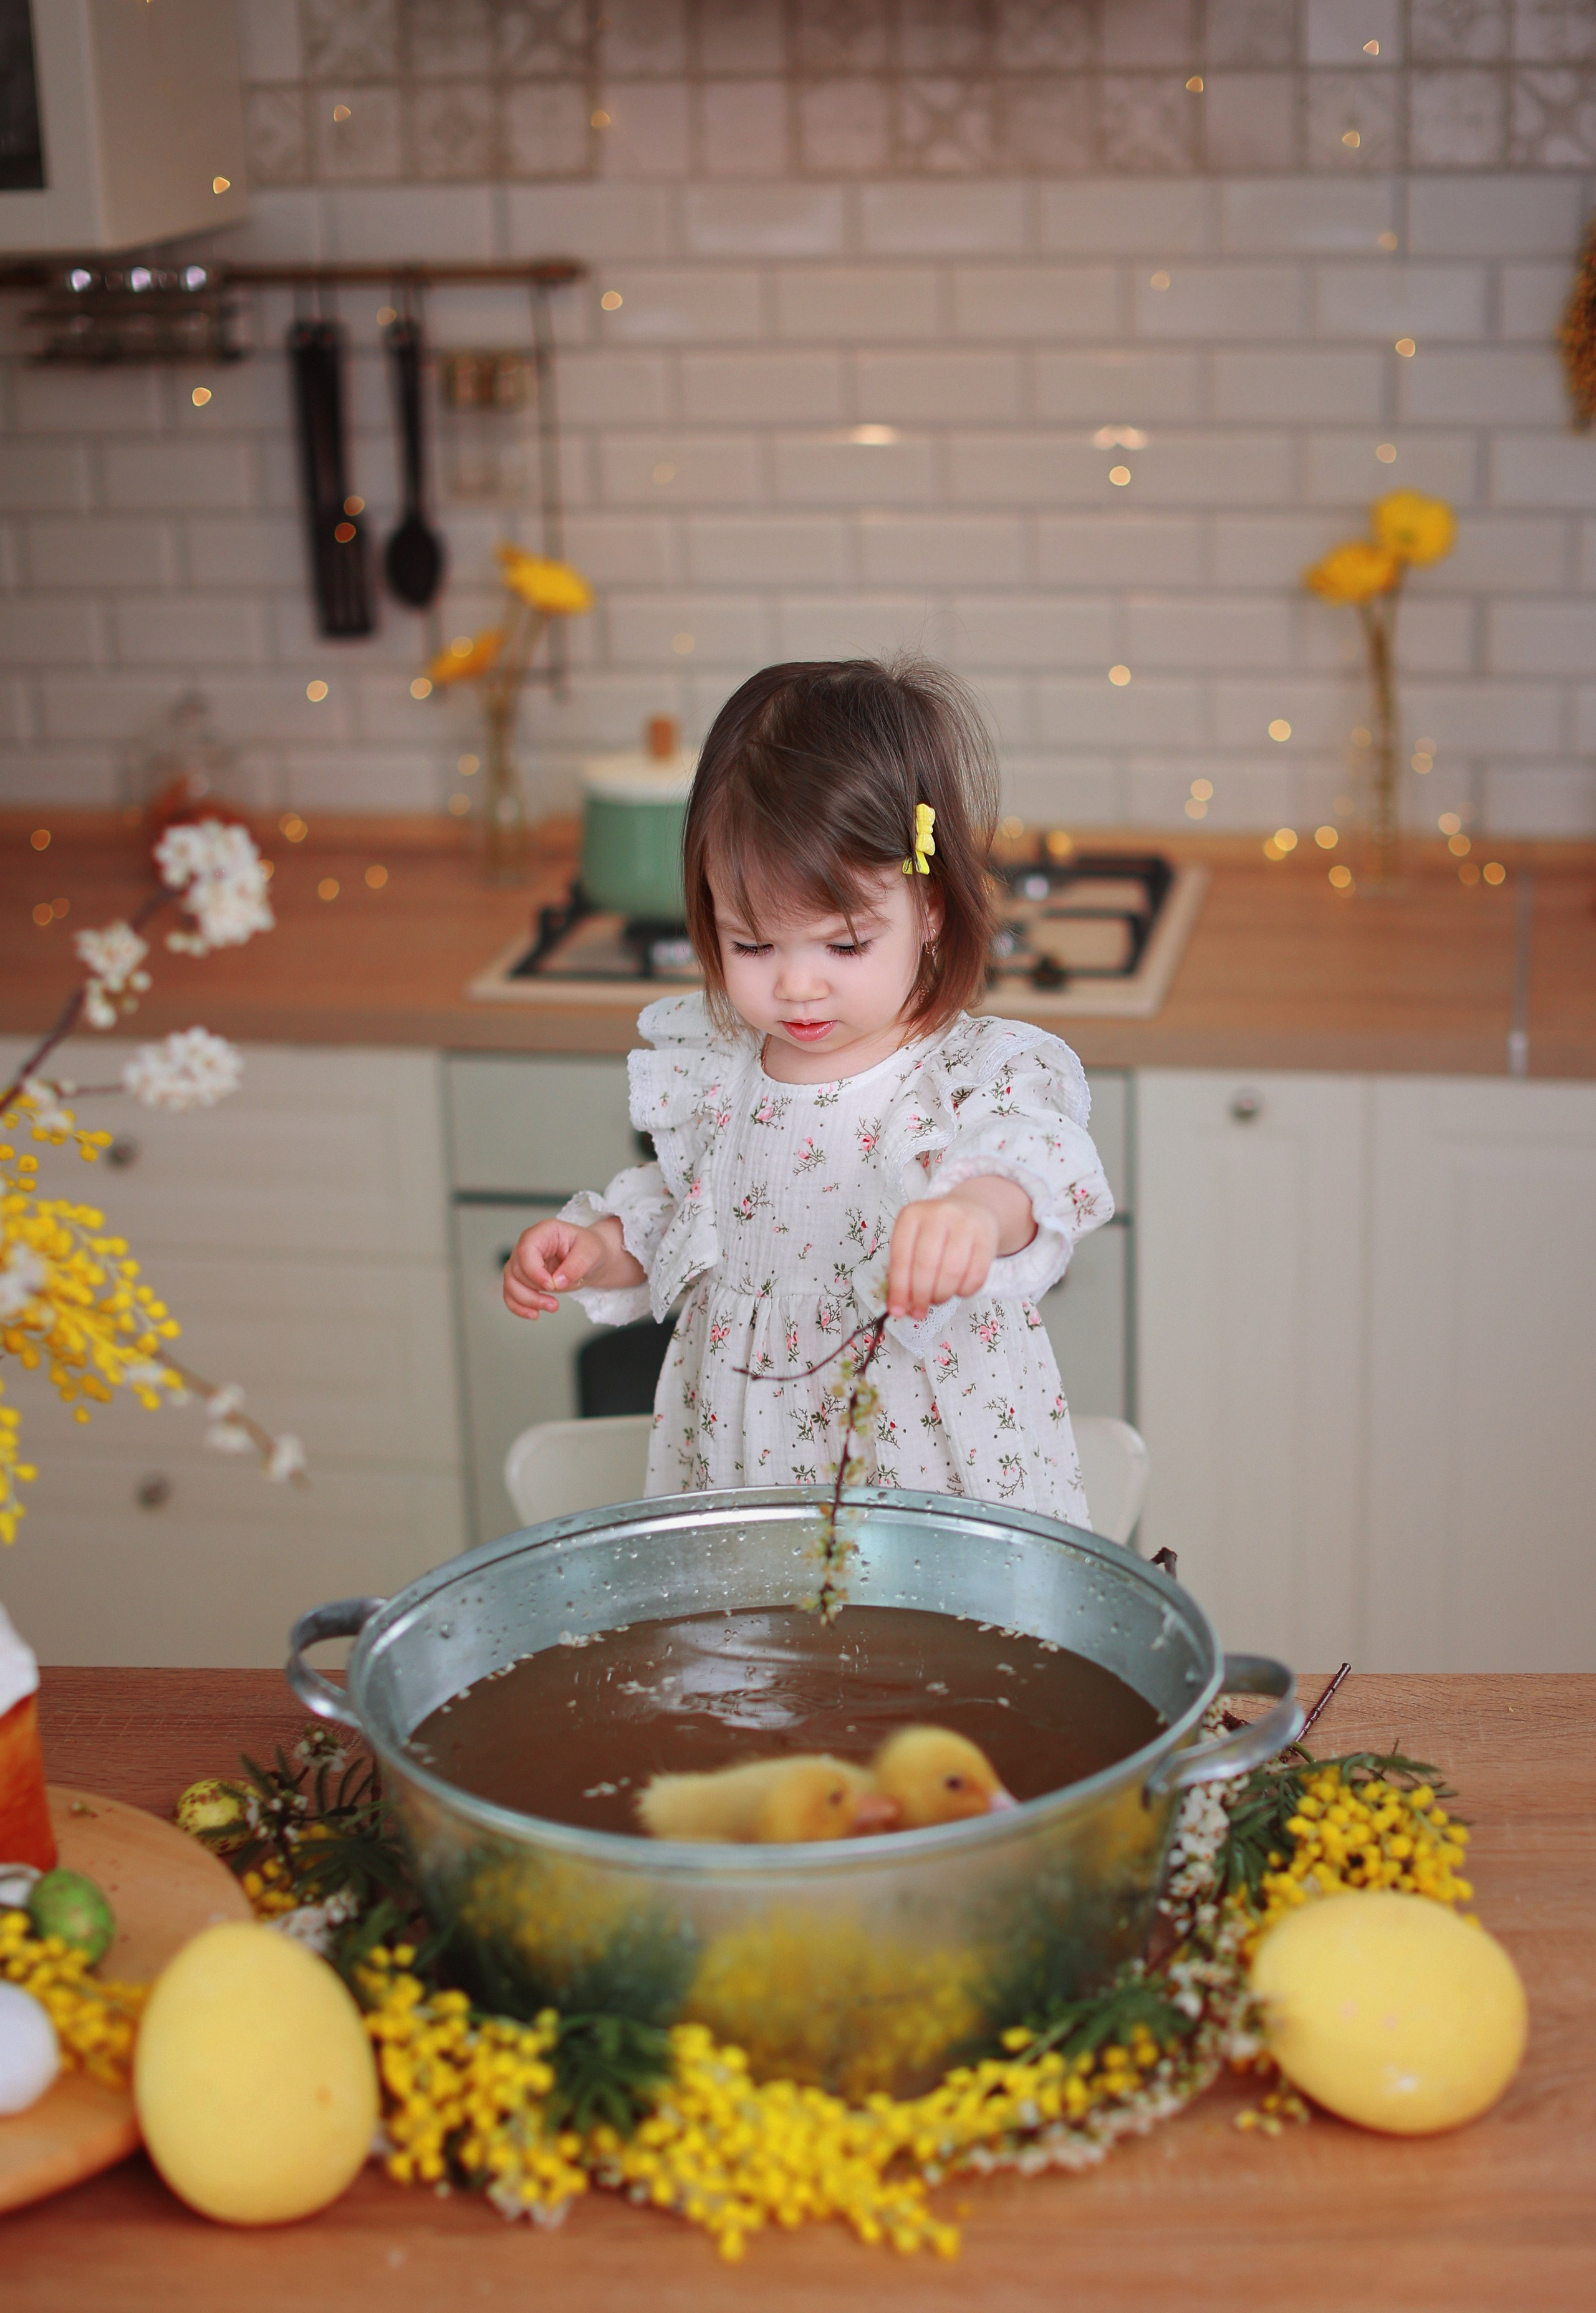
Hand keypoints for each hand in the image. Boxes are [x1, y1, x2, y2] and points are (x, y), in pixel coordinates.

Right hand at [503, 1217, 616, 1319]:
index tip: (551, 1286)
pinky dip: (519, 1306)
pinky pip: (511, 1292)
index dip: (534, 1271)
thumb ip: (576, 1264)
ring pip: (511, 1283)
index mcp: (544, 1232)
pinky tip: (533, 1314)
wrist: (589, 1259)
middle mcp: (528, 1245)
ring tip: (550, 1308)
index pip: (526, 1250)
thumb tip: (558, 1281)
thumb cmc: (589, 1249)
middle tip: (555, 1304)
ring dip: (527, 1301)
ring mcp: (523, 1261)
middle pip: (517, 1270)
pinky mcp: (522, 1277)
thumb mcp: (591, 1252)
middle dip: (534, 1292)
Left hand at [887, 1195, 1000, 1319]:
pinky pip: (976, 1275)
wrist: (972, 1211)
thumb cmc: (936, 1234)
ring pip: (952, 1271)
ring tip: (938, 1299)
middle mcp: (938, 1214)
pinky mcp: (987, 1237)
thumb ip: (903, 1272)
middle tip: (920, 1310)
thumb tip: (899, 1309)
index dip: (899, 1289)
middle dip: (921, 1295)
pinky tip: (958, 1291)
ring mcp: (965, 1224)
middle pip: (926, 1265)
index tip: (898, 1312)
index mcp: (912, 1215)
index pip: (901, 1257)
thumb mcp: (913, 1242)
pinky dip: (965, 1292)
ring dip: (942, 1295)